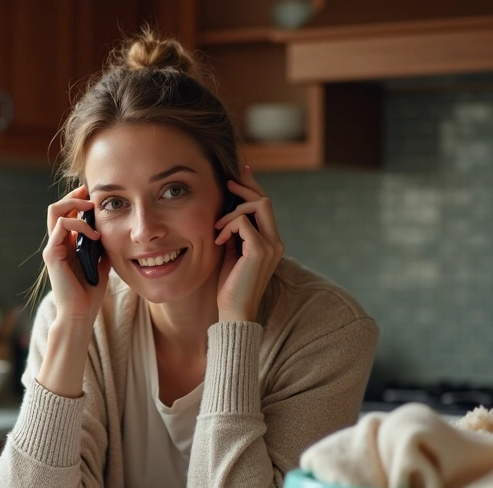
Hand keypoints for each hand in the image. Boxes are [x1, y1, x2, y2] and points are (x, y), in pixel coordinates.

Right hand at [43, 184, 111, 322]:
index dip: (77, 201)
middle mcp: (56, 244)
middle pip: (56, 207)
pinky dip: (79, 225)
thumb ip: (102, 248)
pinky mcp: (52, 254)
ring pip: (55, 211)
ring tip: (91, 210)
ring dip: (74, 205)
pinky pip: (62, 227)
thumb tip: (113, 235)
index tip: (93, 196)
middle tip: (90, 194)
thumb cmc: (89, 293)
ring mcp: (52, 248)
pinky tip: (94, 235)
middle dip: (73, 196)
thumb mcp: (101, 264)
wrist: (80, 312)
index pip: (65, 214)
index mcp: (66, 245)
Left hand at [213, 165, 284, 321]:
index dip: (253, 187)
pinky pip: (244, 222)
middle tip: (226, 183)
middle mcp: (275, 241)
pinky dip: (228, 226)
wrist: (234, 311)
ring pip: (258, 205)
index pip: (265, 207)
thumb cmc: (230, 285)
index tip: (241, 172)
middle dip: (244, 188)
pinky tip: (218, 239)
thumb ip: (235, 232)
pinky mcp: (260, 250)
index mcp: (270, 241)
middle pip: (264, 200)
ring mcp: (271, 245)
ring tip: (216, 227)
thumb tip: (227, 210)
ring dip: (232, 210)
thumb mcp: (232, 251)